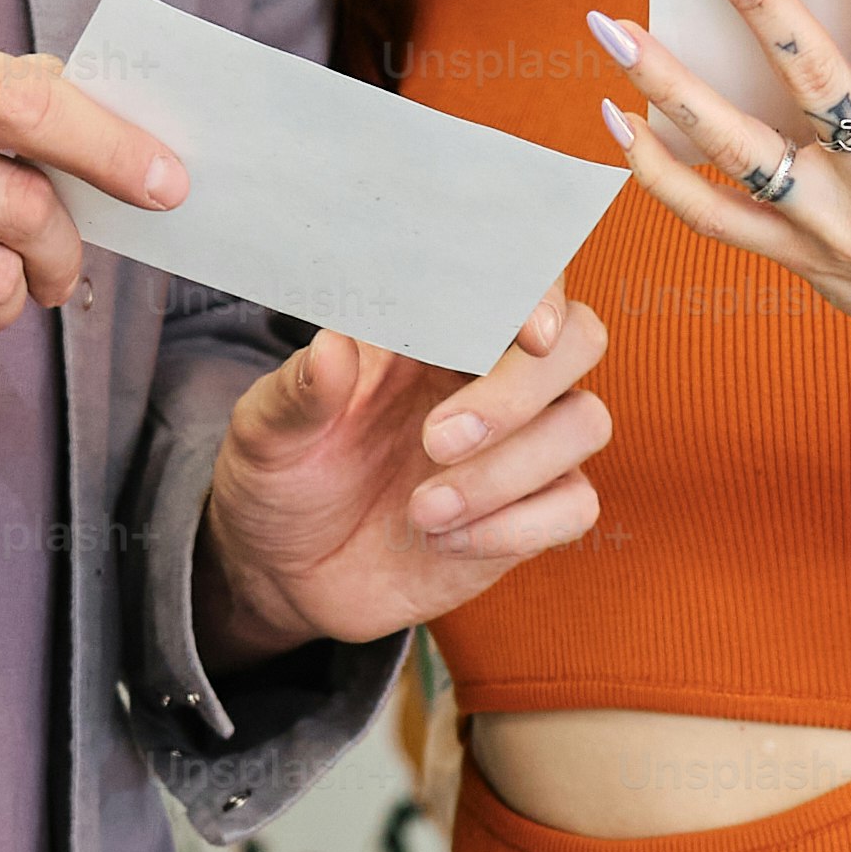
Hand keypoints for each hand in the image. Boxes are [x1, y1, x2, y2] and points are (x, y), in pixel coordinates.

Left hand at [198, 288, 612, 660]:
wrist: (287, 572)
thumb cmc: (284, 475)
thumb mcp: (266, 432)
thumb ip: (299, 391)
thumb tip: (332, 347)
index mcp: (436, 330)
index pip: (519, 279)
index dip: (538, 292)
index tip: (525, 331)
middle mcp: (492, 374)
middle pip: (578, 340)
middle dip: (520, 390)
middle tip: (436, 439)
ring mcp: (521, 444)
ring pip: (584, 422)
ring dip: (506, 471)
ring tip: (420, 511)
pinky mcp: (532, 513)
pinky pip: (575, 506)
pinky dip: (517, 527)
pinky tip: (446, 541)